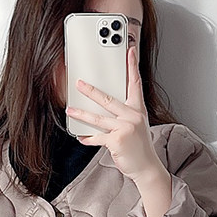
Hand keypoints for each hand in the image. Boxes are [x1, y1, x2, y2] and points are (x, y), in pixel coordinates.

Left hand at [66, 45, 168, 188]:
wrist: (146, 167)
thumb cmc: (139, 146)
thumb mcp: (136, 125)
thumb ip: (123, 114)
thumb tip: (101, 107)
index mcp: (138, 109)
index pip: (135, 83)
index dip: (132, 65)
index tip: (130, 50)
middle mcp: (133, 116)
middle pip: (108, 99)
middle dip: (91, 90)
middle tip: (79, 83)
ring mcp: (125, 128)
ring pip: (98, 118)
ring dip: (81, 114)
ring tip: (70, 110)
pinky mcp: (117, 140)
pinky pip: (98, 137)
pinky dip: (88, 138)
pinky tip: (81, 137)